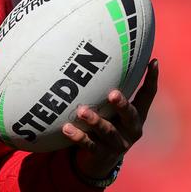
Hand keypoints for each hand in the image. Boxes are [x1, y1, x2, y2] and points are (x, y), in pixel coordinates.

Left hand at [62, 59, 158, 178]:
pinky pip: (89, 144)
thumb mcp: (110, 109)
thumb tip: (91, 58)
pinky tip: (66, 128)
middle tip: (112, 94)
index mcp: (136, 115)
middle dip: (122, 105)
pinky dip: (78, 136)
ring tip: (82, 111)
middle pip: (130, 115)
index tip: (151, 62)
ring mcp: (117, 143)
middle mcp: (131, 129)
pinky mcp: (101, 154)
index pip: (147, 96)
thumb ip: (106, 90)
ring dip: (95, 120)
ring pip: (107, 131)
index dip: (151, 79)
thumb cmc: (105, 123)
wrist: (99, 160)